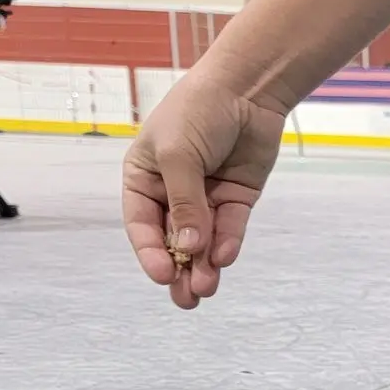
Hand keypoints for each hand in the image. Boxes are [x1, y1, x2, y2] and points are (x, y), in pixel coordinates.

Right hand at [122, 71, 287, 308]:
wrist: (247, 89)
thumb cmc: (198, 111)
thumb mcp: (179, 156)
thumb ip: (184, 203)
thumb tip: (188, 248)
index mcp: (144, 179)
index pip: (141, 223)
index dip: (149, 252)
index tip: (162, 275)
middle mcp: (173, 193)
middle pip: (173, 240)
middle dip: (179, 271)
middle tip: (186, 300)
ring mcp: (207, 197)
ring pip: (203, 241)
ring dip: (204, 266)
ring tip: (205, 290)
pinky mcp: (237, 198)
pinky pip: (230, 228)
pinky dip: (228, 244)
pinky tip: (224, 258)